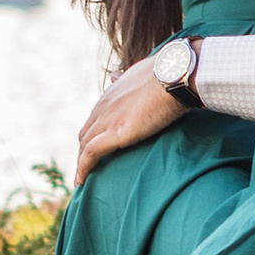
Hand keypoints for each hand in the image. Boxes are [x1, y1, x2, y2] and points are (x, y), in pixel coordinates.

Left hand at [73, 59, 187, 184]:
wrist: (174, 77)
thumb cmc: (167, 76)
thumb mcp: (141, 72)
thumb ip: (127, 78)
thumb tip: (116, 75)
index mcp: (112, 94)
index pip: (96, 117)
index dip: (93, 133)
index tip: (95, 146)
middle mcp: (104, 106)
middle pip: (86, 132)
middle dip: (84, 149)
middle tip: (87, 166)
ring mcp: (107, 119)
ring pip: (85, 145)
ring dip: (81, 162)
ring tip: (82, 178)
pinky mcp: (114, 133)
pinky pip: (90, 154)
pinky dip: (83, 168)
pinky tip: (81, 181)